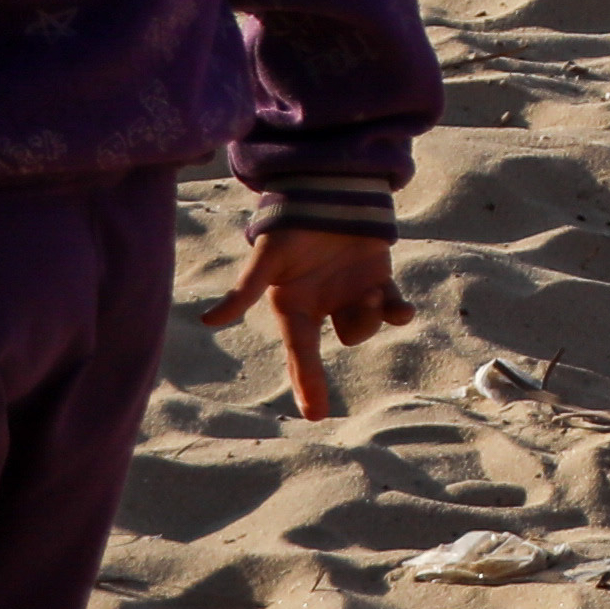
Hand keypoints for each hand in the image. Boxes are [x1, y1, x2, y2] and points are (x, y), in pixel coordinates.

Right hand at [208, 225, 410, 420]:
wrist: (327, 192)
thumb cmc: (292, 225)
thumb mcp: (267, 258)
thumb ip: (245, 290)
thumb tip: (208, 322)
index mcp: (294, 308)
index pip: (301, 354)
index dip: (308, 383)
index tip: (315, 416)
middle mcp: (323, 308)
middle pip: (346, 339)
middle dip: (356, 326)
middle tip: (358, 298)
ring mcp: (352, 295)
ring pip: (368, 324)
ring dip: (373, 310)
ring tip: (367, 285)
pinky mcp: (378, 280)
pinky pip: (392, 307)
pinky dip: (398, 312)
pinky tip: (401, 312)